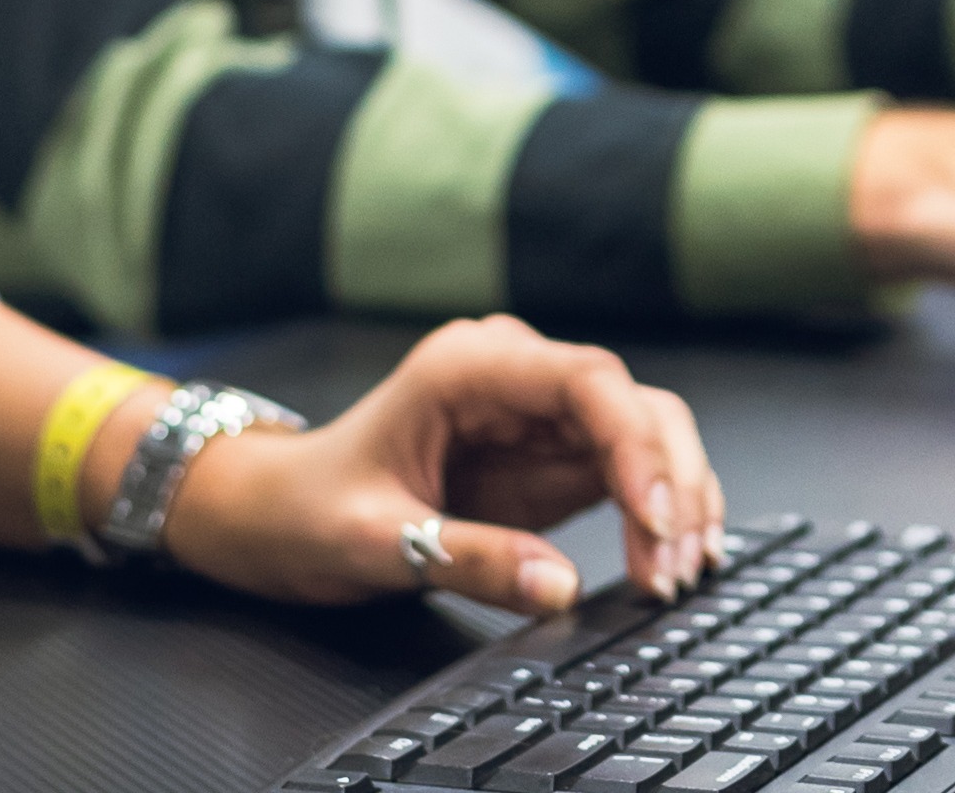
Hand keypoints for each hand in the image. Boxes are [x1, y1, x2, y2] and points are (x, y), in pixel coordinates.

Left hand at [159, 315, 728, 611]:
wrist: (276, 513)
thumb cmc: (308, 509)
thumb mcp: (376, 542)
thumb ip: (469, 558)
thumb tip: (560, 586)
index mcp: (467, 367)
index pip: (587, 382)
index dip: (637, 446)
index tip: (655, 518)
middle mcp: (515, 376)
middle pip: (634, 405)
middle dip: (670, 483)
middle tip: (673, 569)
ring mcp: (540, 416)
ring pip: (648, 435)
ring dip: (678, 501)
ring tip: (678, 577)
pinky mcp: (553, 457)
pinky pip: (631, 472)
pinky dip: (661, 514)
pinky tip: (674, 560)